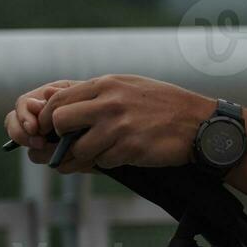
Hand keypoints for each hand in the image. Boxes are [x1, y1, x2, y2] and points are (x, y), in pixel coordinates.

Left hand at [13, 75, 214, 172]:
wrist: (200, 123)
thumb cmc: (163, 105)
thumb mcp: (128, 87)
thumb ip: (94, 94)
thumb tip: (53, 101)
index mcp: (106, 84)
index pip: (58, 100)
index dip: (46, 119)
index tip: (49, 131)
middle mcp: (109, 102)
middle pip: (59, 122)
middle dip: (60, 138)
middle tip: (70, 144)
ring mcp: (119, 126)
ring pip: (78, 148)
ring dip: (85, 155)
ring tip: (101, 152)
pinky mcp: (130, 148)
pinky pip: (103, 161)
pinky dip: (108, 162)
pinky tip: (124, 154)